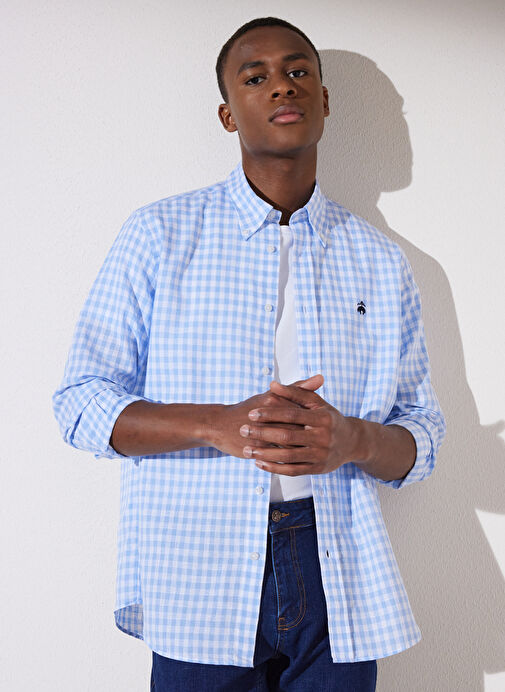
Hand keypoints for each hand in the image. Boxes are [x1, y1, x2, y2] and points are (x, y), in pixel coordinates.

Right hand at [206, 375, 323, 457]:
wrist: (219, 424)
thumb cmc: (248, 408)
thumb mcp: (271, 396)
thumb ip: (298, 388)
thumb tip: (321, 378)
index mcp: (274, 400)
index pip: (302, 410)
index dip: (313, 419)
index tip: (320, 426)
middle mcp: (269, 415)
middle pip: (298, 427)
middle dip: (309, 436)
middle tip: (319, 442)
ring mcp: (263, 432)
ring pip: (289, 443)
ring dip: (300, 449)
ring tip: (308, 452)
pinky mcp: (257, 447)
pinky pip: (278, 455)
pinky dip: (287, 459)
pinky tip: (294, 460)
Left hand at [239, 375, 360, 474]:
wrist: (352, 442)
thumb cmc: (328, 418)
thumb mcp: (316, 403)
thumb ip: (295, 392)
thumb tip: (272, 385)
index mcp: (322, 418)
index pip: (291, 415)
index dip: (270, 414)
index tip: (251, 414)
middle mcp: (323, 437)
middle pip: (287, 436)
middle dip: (263, 433)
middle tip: (243, 430)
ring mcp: (321, 455)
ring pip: (288, 456)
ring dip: (265, 454)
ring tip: (247, 450)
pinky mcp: (318, 469)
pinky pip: (293, 470)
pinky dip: (274, 468)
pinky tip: (259, 463)